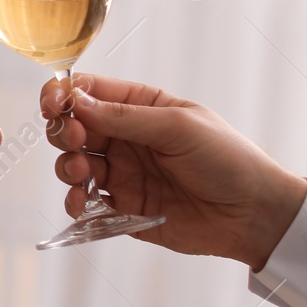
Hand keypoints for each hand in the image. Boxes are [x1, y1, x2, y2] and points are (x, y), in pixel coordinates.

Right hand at [41, 73, 306, 269]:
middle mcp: (126, 138)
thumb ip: (124, 117)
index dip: (64, 95)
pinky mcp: (123, 207)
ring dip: (67, 167)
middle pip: (73, 128)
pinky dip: (76, 202)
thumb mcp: (178, 126)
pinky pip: (86, 202)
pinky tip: (83, 203)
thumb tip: (77, 102)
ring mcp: (123, 173)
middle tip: (74, 141)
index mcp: (141, 107)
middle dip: (63, 132)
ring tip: (81, 175)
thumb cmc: (228, 159)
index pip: (90, 92)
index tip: (53, 105)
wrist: (253, 214)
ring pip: (73, 164)